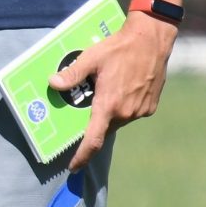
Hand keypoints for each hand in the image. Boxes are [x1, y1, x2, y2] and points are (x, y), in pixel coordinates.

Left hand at [50, 15, 175, 170]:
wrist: (152, 40)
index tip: (73, 167)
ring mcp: (140, 110)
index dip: (82, 156)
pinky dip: (121, 108)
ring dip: (107, 114)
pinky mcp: (150, 106)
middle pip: (103, 128)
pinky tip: (118, 90)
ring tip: (102, 95)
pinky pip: (130, 113)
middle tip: (83, 110)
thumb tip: (53, 84)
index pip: (93, 140)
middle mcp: (126, 113)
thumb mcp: (90, 59)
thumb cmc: (119, 48)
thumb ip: (71, 75)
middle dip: (92, 125)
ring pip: (117, 120)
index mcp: (109, 105)